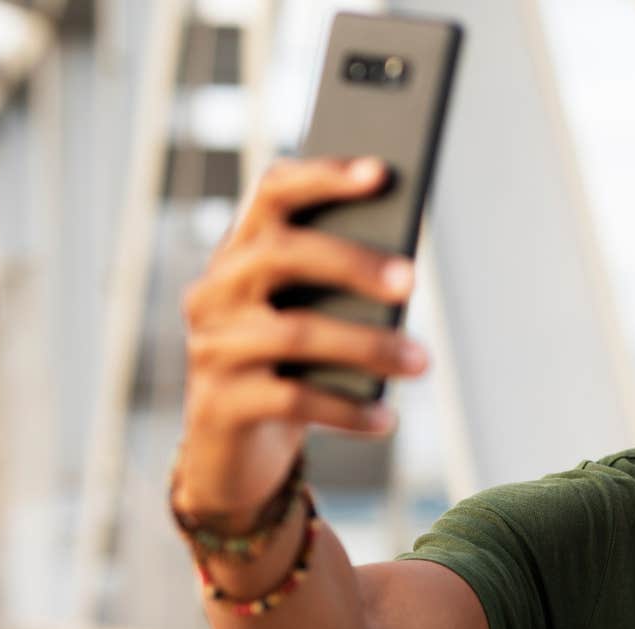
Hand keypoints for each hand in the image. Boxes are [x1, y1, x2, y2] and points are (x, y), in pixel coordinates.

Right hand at [176, 156, 428, 521]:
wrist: (232, 451)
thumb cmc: (289, 369)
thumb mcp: (311, 319)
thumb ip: (340, 288)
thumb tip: (402, 271)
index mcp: (240, 254)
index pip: (272, 194)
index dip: (323, 178)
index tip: (381, 172)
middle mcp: (216, 291)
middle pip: (282, 254)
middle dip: (351, 263)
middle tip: (411, 282)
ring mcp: (212, 347)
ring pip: (293, 333)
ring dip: (367, 346)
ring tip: (422, 362)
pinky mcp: (219, 405)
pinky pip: (293, 401)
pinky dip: (347, 410)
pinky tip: (387, 419)